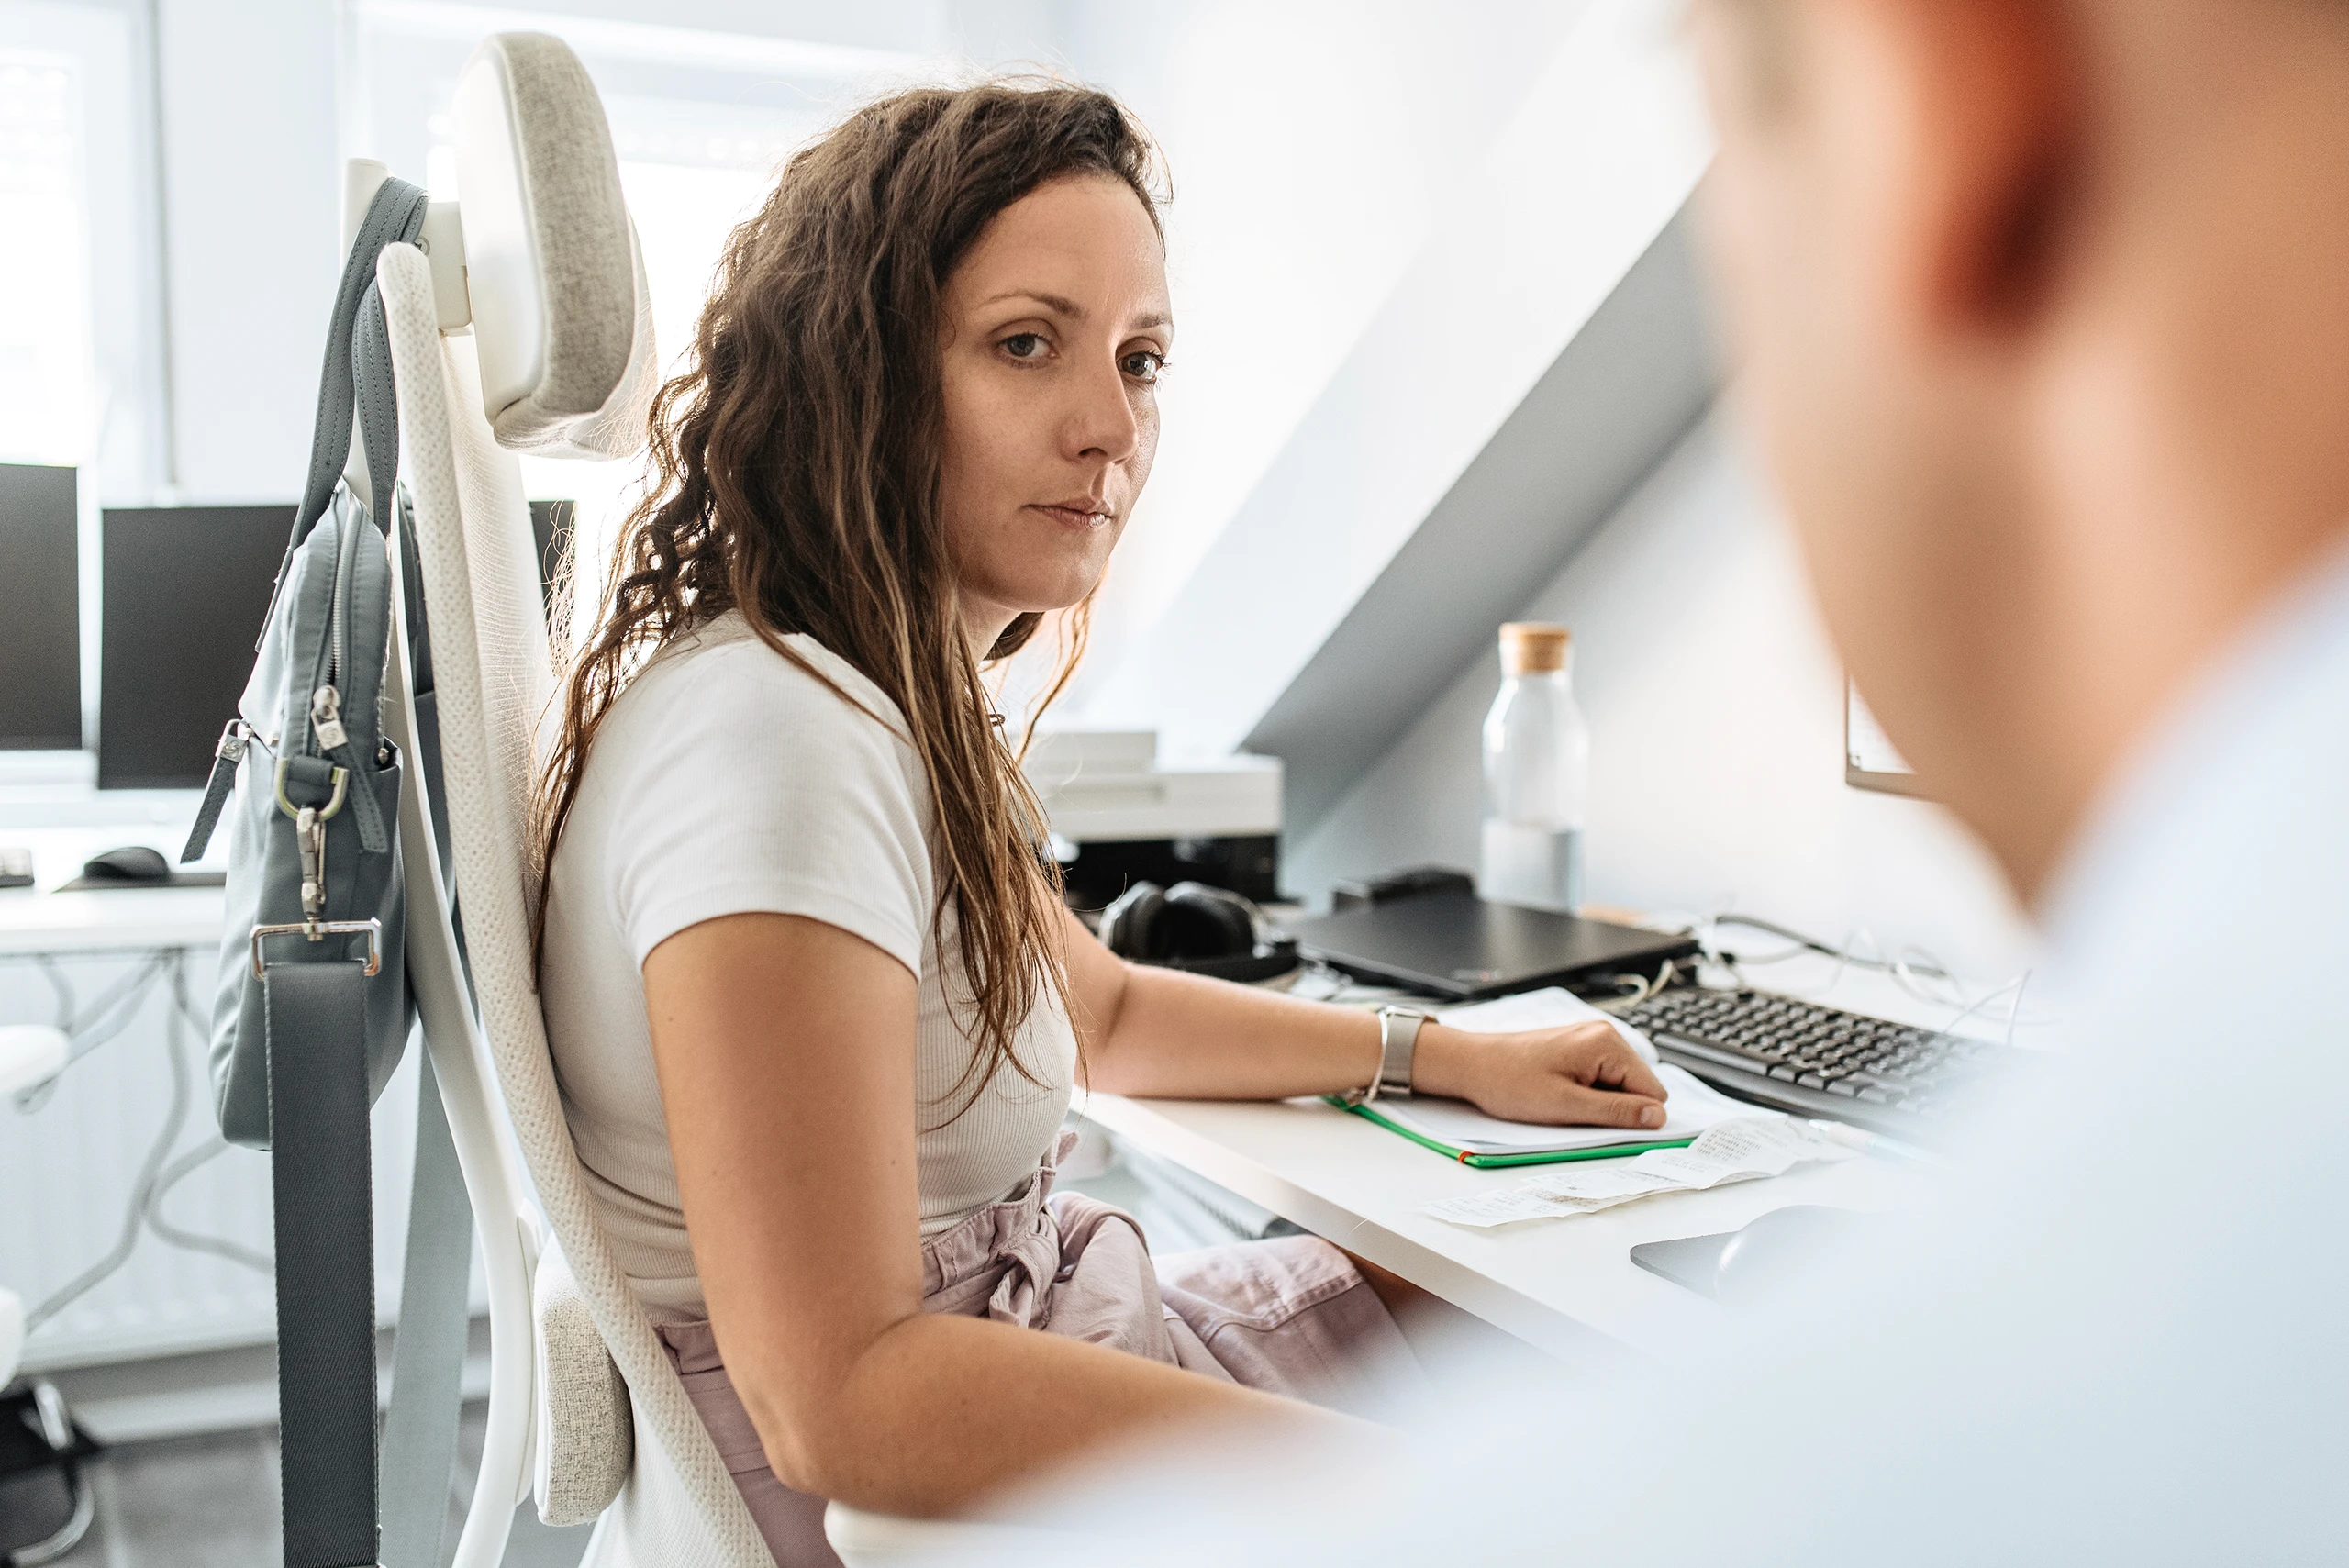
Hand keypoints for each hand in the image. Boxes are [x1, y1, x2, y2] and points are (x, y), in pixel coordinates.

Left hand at [1411, 1020, 1669, 1129]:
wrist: (1472, 1065)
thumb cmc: (1510, 1082)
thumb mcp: (1566, 1107)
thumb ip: (1616, 1113)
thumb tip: (1658, 1117)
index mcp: (1607, 1043)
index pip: (1653, 1092)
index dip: (1632, 1116)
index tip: (1600, 1123)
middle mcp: (1603, 1034)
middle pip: (1639, 1087)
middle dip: (1614, 1107)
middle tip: (1574, 1109)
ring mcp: (1591, 1039)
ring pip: (1620, 1086)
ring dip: (1599, 1101)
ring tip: (1562, 1099)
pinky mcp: (1579, 1048)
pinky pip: (1601, 1078)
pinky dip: (1586, 1092)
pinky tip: (1559, 1092)